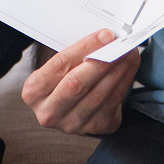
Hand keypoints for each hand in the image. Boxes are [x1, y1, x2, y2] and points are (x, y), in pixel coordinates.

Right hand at [21, 29, 140, 135]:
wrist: (68, 108)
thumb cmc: (62, 79)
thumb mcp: (56, 67)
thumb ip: (73, 55)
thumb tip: (103, 37)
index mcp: (33, 91)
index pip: (60, 64)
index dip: (85, 48)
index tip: (105, 35)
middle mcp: (49, 112)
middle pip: (77, 83)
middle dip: (102, 61)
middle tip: (120, 45)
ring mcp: (71, 124)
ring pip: (98, 94)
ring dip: (118, 71)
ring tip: (130, 54)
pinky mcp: (94, 128)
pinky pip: (112, 103)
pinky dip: (124, 83)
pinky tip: (129, 68)